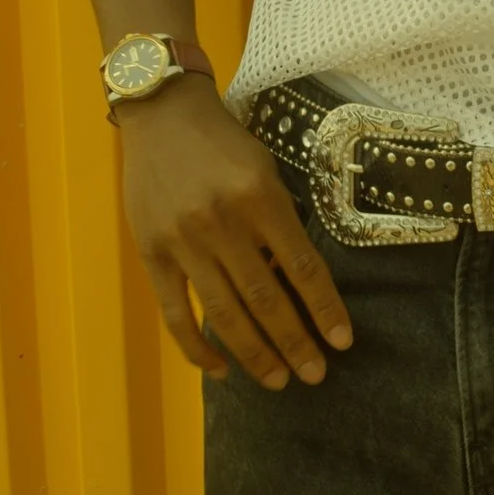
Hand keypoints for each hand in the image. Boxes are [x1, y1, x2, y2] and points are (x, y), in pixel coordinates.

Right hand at [117, 74, 351, 389]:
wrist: (160, 114)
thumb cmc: (224, 142)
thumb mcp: (265, 170)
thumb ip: (280, 223)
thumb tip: (298, 283)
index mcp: (259, 198)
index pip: (302, 268)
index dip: (324, 309)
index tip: (342, 342)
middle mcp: (221, 223)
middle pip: (265, 299)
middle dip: (294, 344)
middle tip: (315, 375)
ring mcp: (182, 242)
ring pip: (223, 314)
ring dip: (254, 355)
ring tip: (278, 380)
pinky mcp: (151, 254)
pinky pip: (175, 313)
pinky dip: (196, 348)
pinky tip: (220, 370)